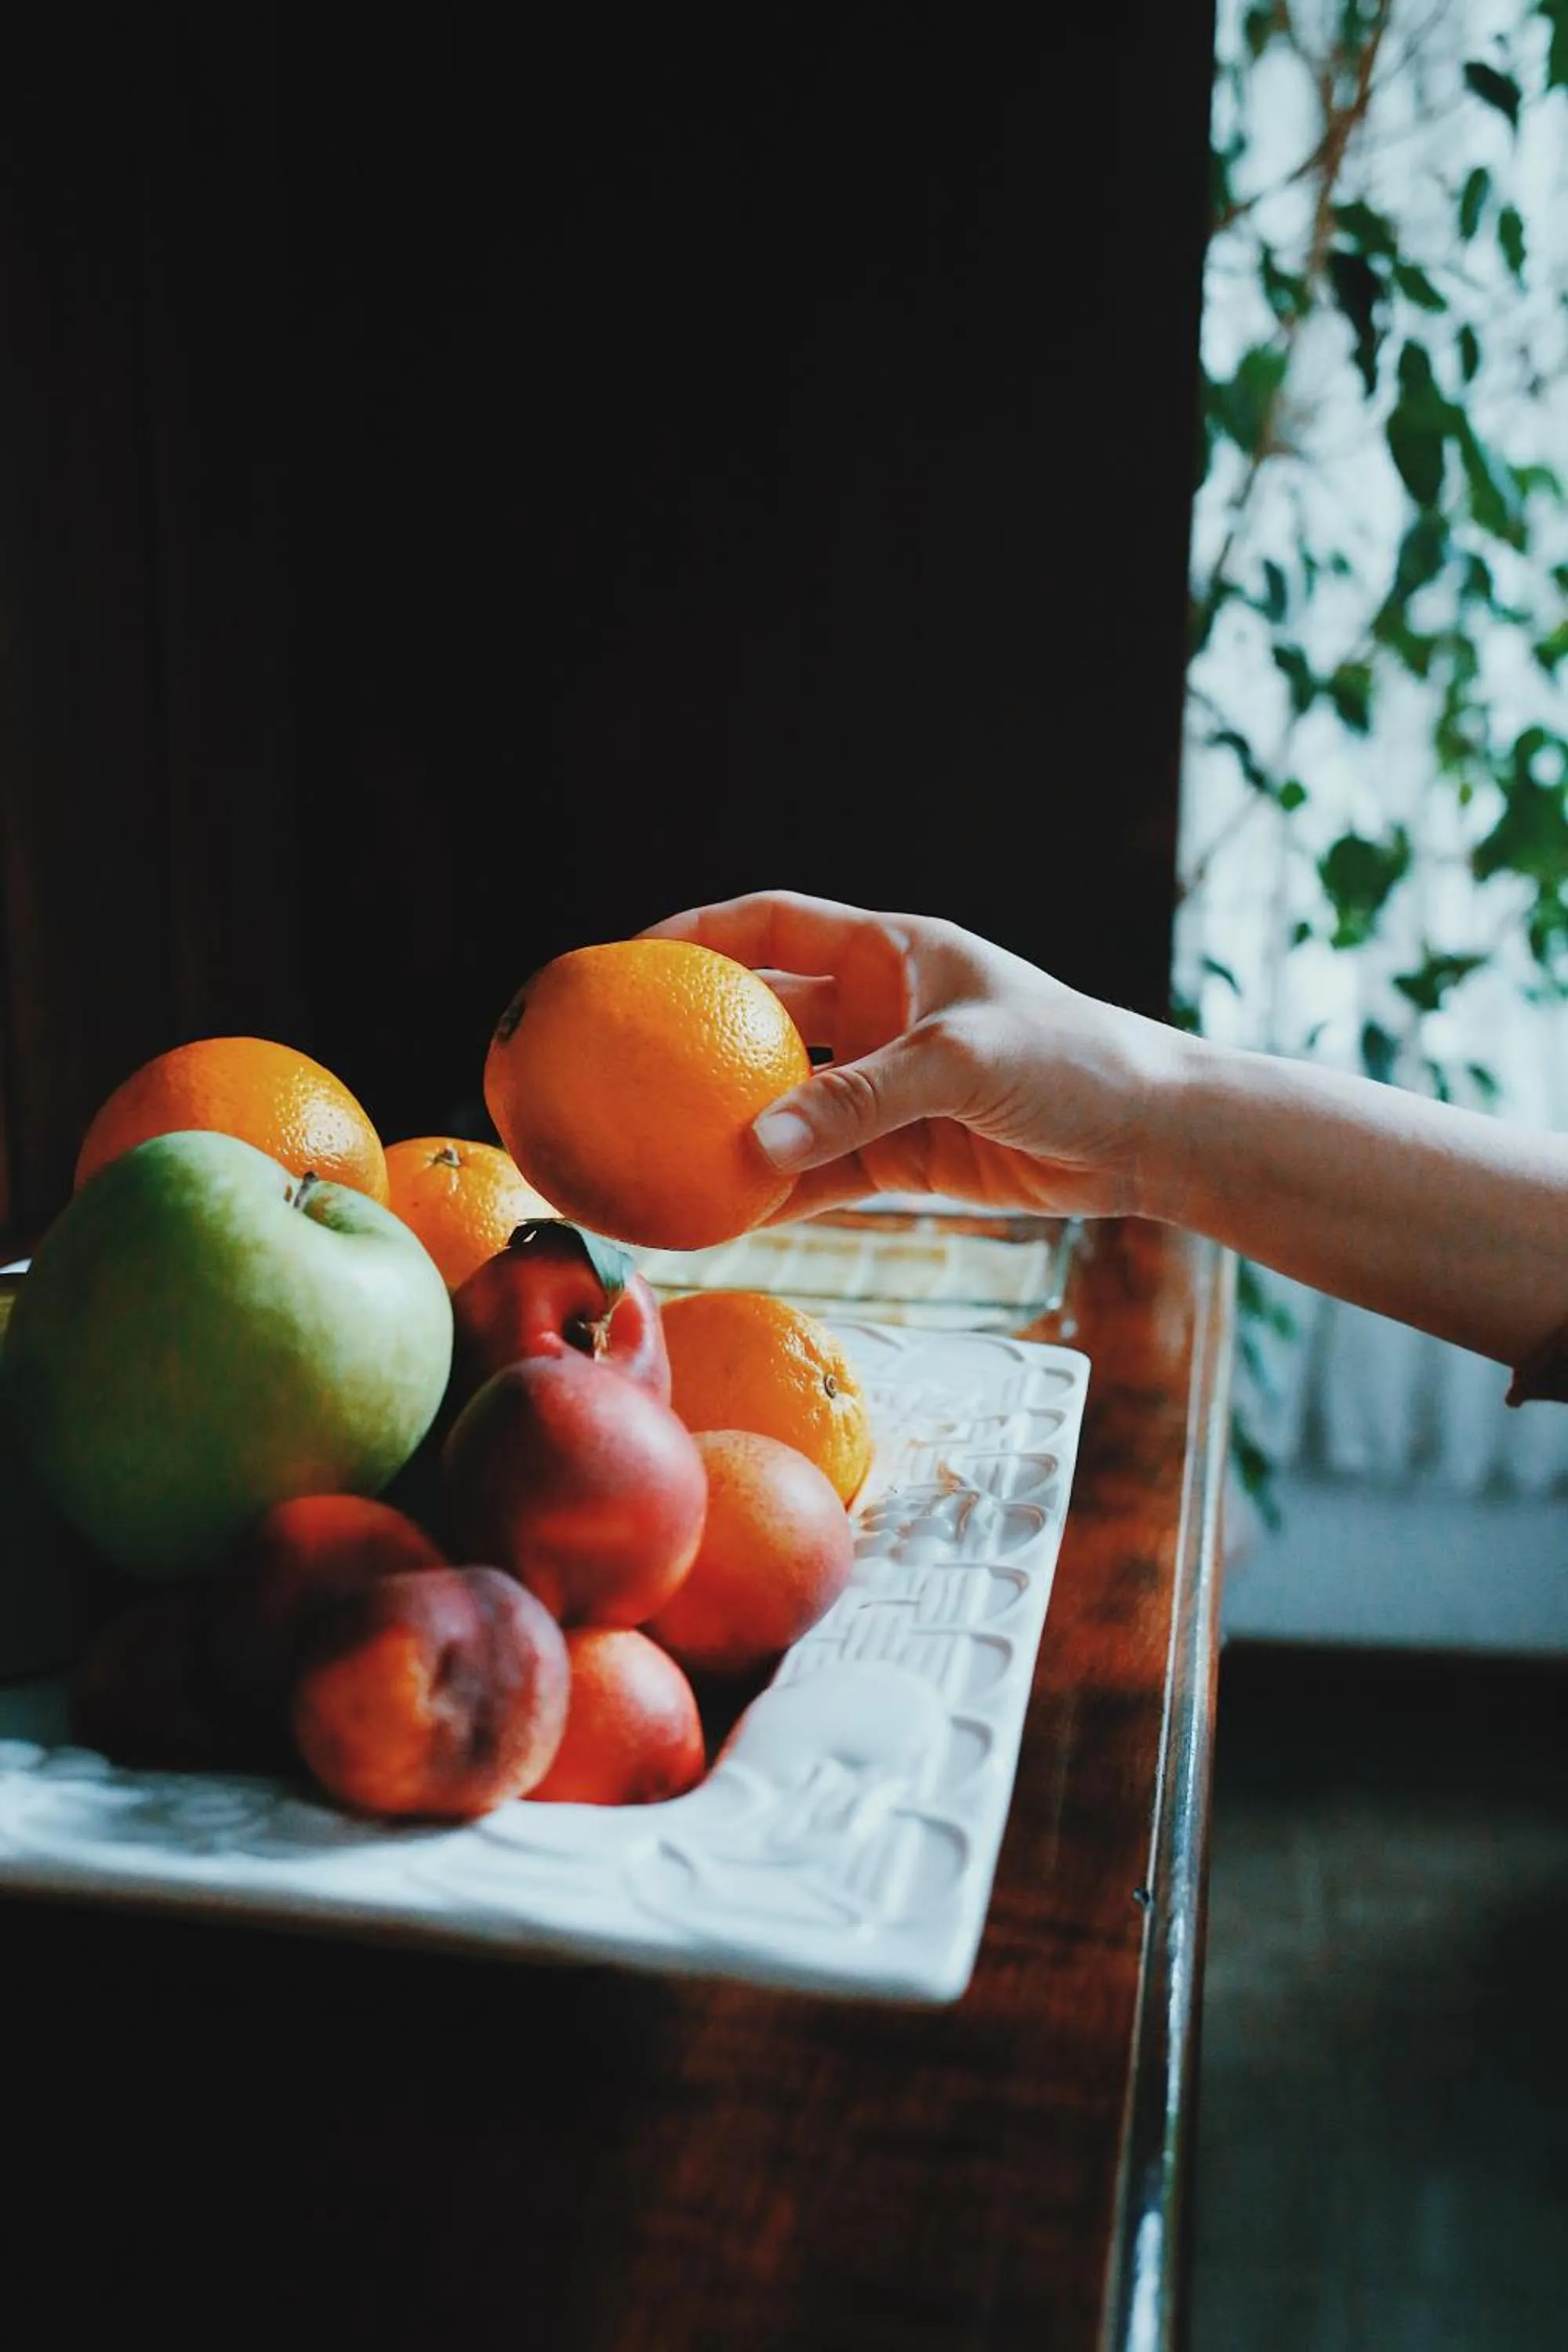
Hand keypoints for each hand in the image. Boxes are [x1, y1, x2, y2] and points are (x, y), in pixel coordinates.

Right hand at [641, 890, 1180, 1223]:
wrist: (1152, 1134)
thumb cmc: (1075, 1060)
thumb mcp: (960, 1062)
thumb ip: (857, 1101)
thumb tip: (752, 1148)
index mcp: (891, 954)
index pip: (771, 927)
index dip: (696, 936)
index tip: (628, 962)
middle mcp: (879, 1012)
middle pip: (762, 1020)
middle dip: (693, 1045)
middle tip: (618, 1071)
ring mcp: (886, 1086)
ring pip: (783, 1106)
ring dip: (727, 1132)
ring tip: (653, 1159)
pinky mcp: (902, 1153)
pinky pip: (819, 1171)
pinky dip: (774, 1194)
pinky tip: (722, 1218)